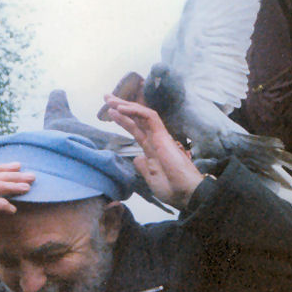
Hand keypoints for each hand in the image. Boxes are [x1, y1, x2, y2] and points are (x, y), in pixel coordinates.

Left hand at [104, 95, 203, 209]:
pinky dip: (135, 111)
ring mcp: (159, 136)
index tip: (110, 113)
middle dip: (121, 106)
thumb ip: (143, 167)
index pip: (135, 129)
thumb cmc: (171, 189)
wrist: (185, 193)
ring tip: (110, 100)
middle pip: (136, 118)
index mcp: (151, 149)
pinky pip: (149, 117)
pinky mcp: (163, 135)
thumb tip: (136, 158)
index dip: (123, 120)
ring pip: (142, 114)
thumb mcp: (151, 178)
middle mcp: (154, 139)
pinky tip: (121, 109)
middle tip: (107, 98)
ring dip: (125, 105)